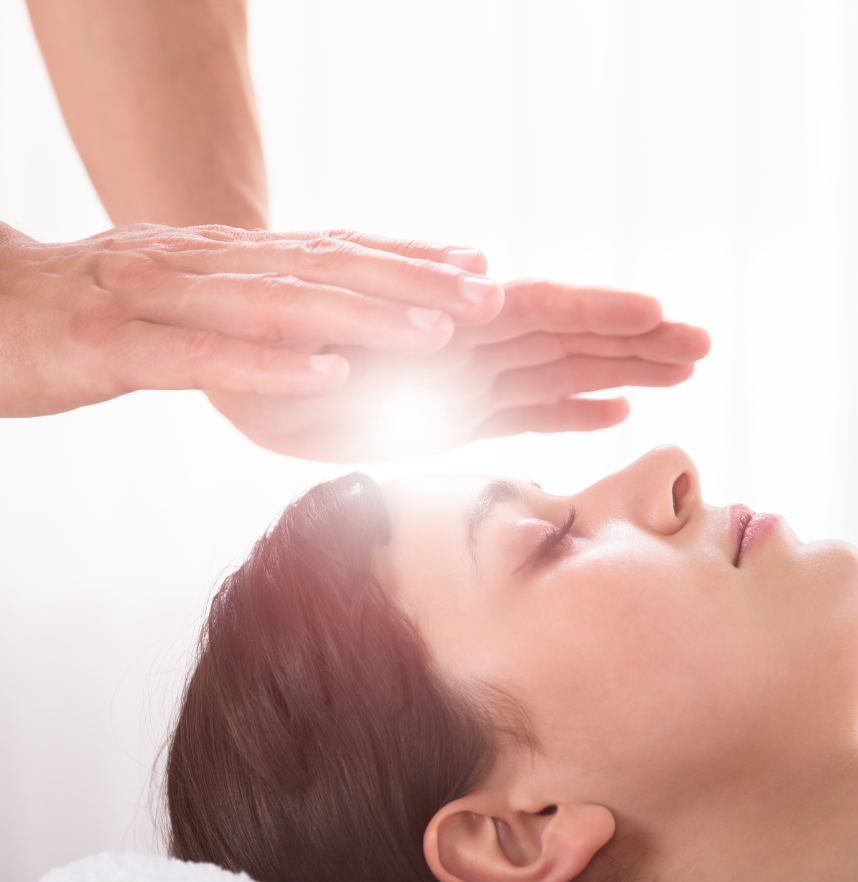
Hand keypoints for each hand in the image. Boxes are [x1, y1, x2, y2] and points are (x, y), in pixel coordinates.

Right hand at [0, 222, 503, 416]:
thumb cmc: (93, 313)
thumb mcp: (188, 298)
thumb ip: (255, 301)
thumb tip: (331, 325)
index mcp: (225, 258)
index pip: (333, 250)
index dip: (409, 258)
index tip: (479, 268)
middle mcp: (204, 267)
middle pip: (323, 269)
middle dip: (411, 284)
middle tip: (487, 298)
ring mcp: (159, 302)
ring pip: (275, 304)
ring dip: (362, 318)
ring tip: (434, 333)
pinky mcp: (114, 348)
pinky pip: (200, 357)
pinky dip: (268, 367)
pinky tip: (329, 378)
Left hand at [205, 279, 711, 461]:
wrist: (236, 360)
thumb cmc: (274, 337)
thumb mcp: (332, 313)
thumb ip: (411, 295)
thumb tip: (486, 268)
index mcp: (445, 326)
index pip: (539, 313)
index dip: (597, 315)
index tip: (657, 313)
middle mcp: (469, 352)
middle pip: (566, 342)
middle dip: (634, 343)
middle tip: (702, 343)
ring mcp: (467, 384)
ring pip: (558, 375)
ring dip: (620, 373)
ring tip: (681, 370)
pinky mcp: (454, 418)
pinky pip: (523, 415)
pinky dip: (569, 414)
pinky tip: (614, 412)